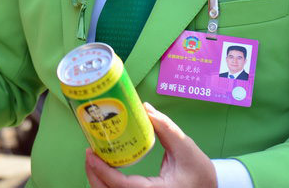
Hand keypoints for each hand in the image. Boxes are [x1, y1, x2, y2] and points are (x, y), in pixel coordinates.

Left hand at [85, 103, 215, 187]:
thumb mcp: (185, 147)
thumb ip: (165, 127)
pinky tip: (104, 170)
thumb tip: (144, 107)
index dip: (103, 172)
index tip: (91, 154)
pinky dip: (106, 185)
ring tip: (94, 159)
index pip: (124, 187)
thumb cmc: (199, 172)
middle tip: (89, 153)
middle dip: (94, 176)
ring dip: (97, 181)